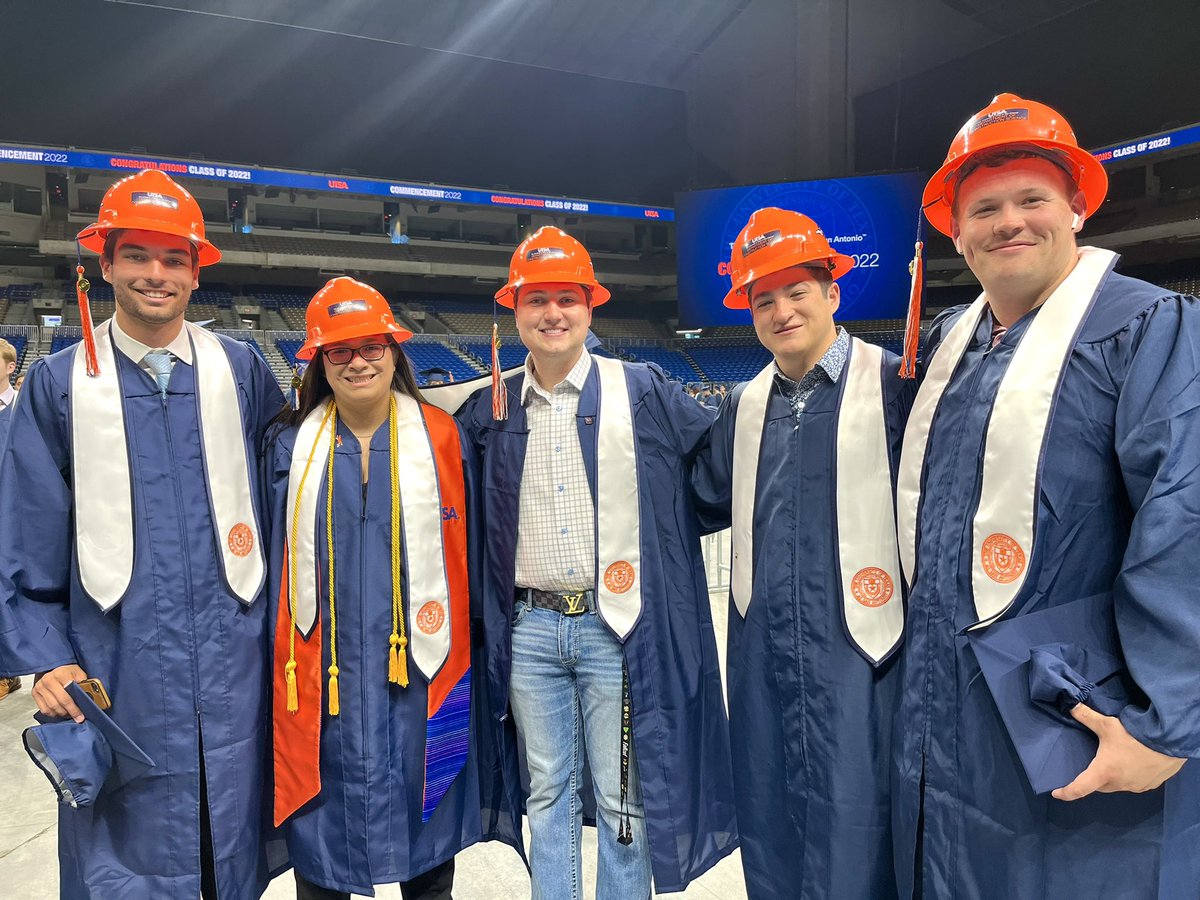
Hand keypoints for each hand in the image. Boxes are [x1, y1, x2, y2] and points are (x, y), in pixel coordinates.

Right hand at [32, 665, 88, 722]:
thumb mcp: (79, 673)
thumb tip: (91, 695)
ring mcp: (40, 687)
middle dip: (70, 712)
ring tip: (70, 714)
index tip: (81, 714)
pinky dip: (53, 713)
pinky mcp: (35, 693)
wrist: (54, 668)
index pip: (69, 693)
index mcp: (60, 673)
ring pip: (52, 707)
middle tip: (78, 718)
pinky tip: (60, 712)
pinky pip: (44, 709)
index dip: (75, 706)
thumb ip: (84, 683)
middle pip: (60, 702)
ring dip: (62, 713)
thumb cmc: (68, 672)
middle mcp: (48, 680)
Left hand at [1052, 703, 1186, 800]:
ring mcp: (1136, 787)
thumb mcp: (1108, 724)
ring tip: (1112, 761)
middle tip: (1089, 765)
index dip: (1066, 792)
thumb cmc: (1136, 735)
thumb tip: (1070, 706)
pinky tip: (1131, 763)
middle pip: (1099, 785)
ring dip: (1111, 777)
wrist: (1170, 742)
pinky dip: (1127, 777)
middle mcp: (1119, 784)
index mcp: (1104, 772)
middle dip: (1092, 778)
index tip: (1057, 793)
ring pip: (1116, 786)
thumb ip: (1087, 716)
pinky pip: (1132, 784)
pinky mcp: (1150, 785)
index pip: (1080, 788)